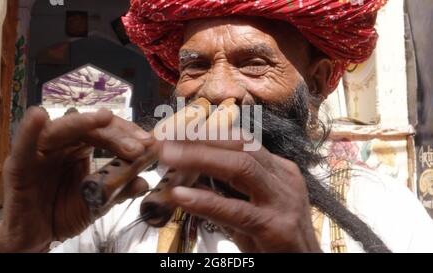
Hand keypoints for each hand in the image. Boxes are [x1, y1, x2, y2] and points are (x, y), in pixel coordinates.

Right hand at [0, 107, 153, 252]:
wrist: (37, 237)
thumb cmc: (62, 214)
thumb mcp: (98, 202)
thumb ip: (119, 190)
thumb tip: (144, 181)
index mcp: (79, 148)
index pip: (105, 132)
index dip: (127, 134)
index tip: (148, 143)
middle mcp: (61, 145)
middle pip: (88, 128)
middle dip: (115, 133)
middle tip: (137, 145)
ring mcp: (39, 152)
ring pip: (60, 129)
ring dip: (84, 123)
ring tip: (104, 118)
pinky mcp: (19, 166)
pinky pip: (23, 145)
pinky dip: (29, 130)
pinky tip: (39, 116)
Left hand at [158, 139, 320, 252]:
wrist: (305, 267)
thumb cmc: (278, 242)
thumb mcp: (252, 211)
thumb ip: (225, 197)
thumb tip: (190, 184)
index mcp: (278, 171)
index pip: (242, 142)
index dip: (208, 134)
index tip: (177, 132)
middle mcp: (283, 179)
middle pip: (241, 146)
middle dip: (201, 139)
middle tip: (167, 138)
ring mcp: (283, 201)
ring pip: (242, 167)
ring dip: (201, 158)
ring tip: (169, 157)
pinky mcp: (277, 227)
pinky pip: (237, 210)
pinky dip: (207, 201)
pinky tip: (182, 196)